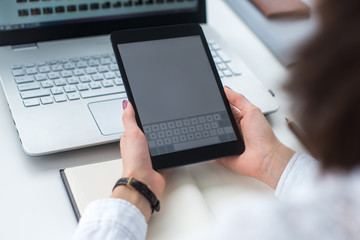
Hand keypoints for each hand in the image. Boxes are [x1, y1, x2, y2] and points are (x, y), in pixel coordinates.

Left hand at [112, 100, 164, 220]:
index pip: (136, 123)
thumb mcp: (131, 133)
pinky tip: (171, 147)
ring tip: (168, 132)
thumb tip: (126, 104)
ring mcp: (149, 155)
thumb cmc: (135, 161)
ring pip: (159, 141)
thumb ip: (129, 118)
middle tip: (161, 120)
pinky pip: (167, 152)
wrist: (145, 181)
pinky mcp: (159, 161)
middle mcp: (140, 146)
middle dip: (155, 127)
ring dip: (163, 139)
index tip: (147, 107)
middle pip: (149, 131)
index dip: (141, 115)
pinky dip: (170, 150)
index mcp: (131, 138)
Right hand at [218, 87, 294, 188]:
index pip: (225, 107)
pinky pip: (211, 147)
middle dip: (211, 116)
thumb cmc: (264, 137)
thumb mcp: (252, 111)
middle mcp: (232, 129)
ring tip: (214, 128)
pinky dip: (209, 144)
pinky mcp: (222, 152)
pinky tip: (209, 140)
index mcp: (239, 117)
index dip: (217, 102)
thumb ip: (239, 99)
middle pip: (216, 119)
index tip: (209, 97)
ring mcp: (227, 141)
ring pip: (212, 132)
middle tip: (211, 114)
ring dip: (210, 130)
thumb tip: (226, 89)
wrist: (266, 159)